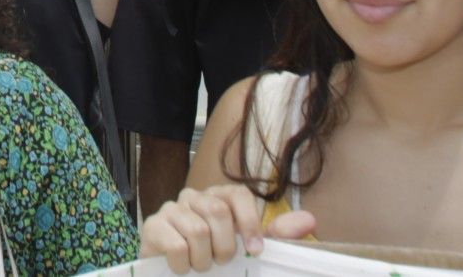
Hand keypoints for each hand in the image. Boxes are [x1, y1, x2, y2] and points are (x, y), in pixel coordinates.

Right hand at [140, 184, 312, 271]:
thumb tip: (309, 220)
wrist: (175, 275)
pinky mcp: (153, 226)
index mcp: (218, 199)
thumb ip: (276, 235)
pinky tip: (181, 268)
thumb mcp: (247, 249)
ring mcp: (171, 209)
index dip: (249, 221)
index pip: (237, 193)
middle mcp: (193, 197)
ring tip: (201, 267)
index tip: (255, 250)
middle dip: (225, 246)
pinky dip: (184, 265)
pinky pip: (176, 245)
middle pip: (217, 211)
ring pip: (197, 230)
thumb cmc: (212, 259)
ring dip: (204, 260)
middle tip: (223, 263)